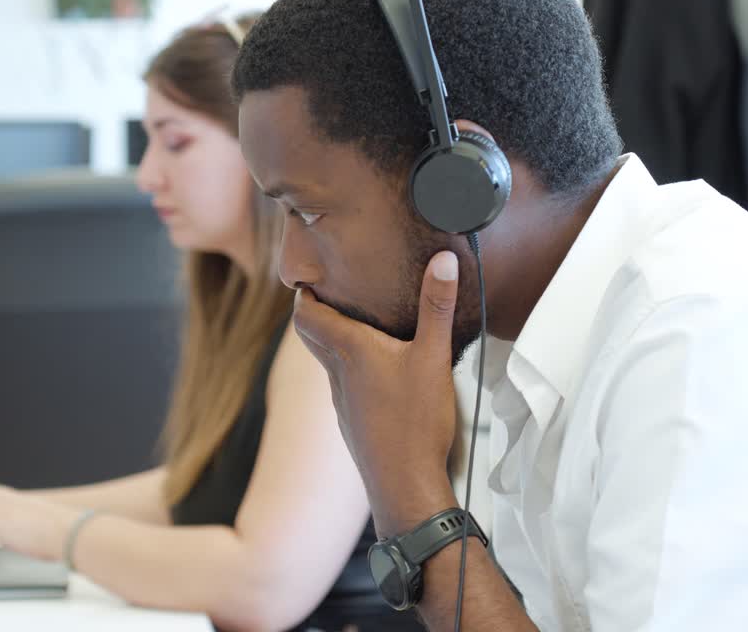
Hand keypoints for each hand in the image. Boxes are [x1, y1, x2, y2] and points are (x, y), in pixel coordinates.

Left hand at [293, 251, 461, 534]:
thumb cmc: (416, 422)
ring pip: (328, 360)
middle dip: (318, 309)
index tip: (313, 272)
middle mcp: (338, 373)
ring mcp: (342, 401)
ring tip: (361, 320)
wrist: (405, 486)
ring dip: (336, 339)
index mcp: (350, 351)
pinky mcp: (353, 421)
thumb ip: (437, 307)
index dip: (304, 291)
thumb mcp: (433, 357)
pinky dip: (351, 367)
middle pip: (311, 334)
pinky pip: (344, 384)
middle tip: (336, 288)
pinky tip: (379, 370)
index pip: (306, 314)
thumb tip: (443, 260)